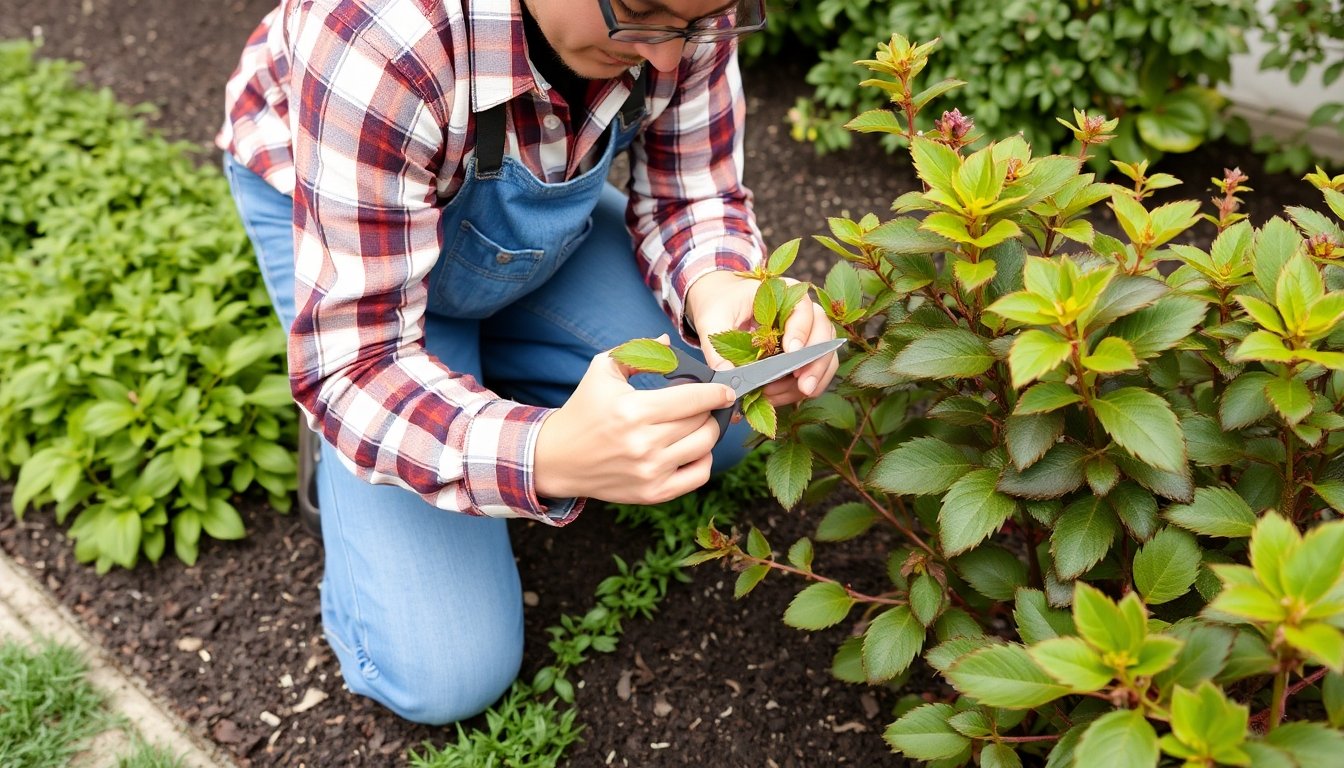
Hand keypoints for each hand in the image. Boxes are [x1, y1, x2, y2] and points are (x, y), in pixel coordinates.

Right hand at [534, 338, 735, 504]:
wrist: (558, 458)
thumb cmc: (584, 409)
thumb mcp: (603, 371)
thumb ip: (638, 352)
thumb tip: (669, 340)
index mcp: (633, 410)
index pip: (693, 398)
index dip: (716, 392)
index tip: (726, 390)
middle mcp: (643, 443)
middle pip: (702, 422)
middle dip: (710, 410)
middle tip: (704, 405)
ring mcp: (650, 471)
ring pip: (705, 447)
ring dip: (708, 432)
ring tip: (697, 424)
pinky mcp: (653, 493)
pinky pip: (698, 476)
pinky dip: (703, 460)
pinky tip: (692, 449)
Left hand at [685, 271, 839, 406]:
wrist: (721, 305)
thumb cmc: (720, 306)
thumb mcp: (712, 321)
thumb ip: (717, 347)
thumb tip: (727, 375)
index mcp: (784, 292)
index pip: (803, 308)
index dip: (801, 330)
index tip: (791, 352)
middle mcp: (802, 310)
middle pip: (824, 333)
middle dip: (815, 362)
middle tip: (803, 385)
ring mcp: (807, 331)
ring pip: (825, 354)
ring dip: (814, 378)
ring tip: (794, 394)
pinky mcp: (803, 352)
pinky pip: (815, 369)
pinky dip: (804, 386)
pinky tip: (785, 396)